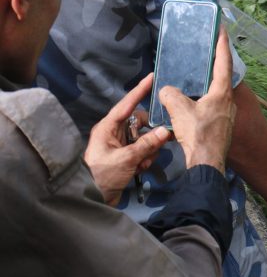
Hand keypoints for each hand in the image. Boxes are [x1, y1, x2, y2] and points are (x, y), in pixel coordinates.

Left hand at [84, 73, 171, 203]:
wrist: (92, 198)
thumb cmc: (102, 175)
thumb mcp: (126, 159)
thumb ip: (146, 144)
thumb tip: (164, 131)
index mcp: (107, 128)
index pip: (126, 105)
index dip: (139, 91)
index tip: (151, 78)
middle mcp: (114, 133)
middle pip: (140, 123)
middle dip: (150, 134)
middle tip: (158, 143)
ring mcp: (120, 145)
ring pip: (144, 138)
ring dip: (148, 150)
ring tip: (141, 164)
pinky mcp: (126, 156)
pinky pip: (143, 150)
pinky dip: (145, 158)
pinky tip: (139, 169)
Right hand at [160, 27, 235, 172]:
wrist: (206, 163)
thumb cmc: (197, 134)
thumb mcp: (178, 109)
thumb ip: (170, 94)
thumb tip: (166, 90)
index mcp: (222, 93)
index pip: (224, 63)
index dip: (222, 45)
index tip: (223, 30)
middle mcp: (229, 102)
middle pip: (222, 77)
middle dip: (216, 64)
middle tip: (208, 51)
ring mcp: (228, 115)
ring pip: (217, 94)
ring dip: (208, 85)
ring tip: (197, 77)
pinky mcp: (222, 127)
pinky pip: (212, 107)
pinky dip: (204, 101)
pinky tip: (193, 104)